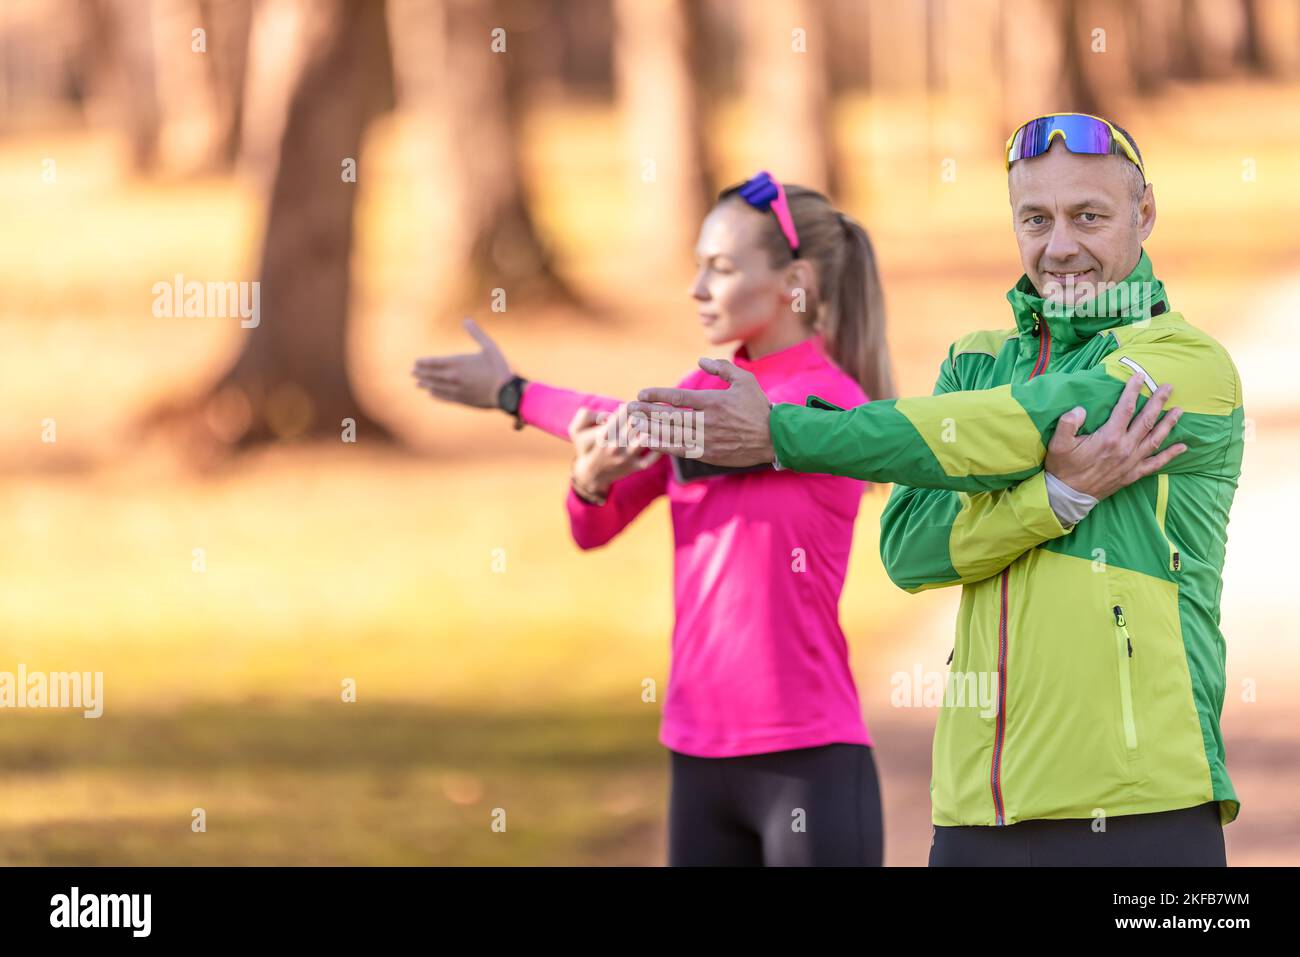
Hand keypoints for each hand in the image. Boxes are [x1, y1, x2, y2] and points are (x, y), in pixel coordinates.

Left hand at [411, 317, 513, 408]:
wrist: (506, 391)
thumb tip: (467, 319)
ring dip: (426, 384)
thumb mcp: (489, 346)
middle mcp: (453, 376)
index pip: (434, 362)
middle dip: (421, 373)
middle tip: (412, 372)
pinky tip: (431, 394)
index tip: (416, 362)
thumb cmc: (499, 367)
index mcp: (458, 362)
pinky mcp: (462, 400)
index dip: (424, 363)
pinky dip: (436, 395)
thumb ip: (476, 333)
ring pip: (436, 387)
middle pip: (432, 375)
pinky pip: (444, 397)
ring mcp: (456, 389)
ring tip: (418, 384)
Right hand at [569, 406, 661, 496]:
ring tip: (664, 418)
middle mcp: (615, 447)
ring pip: (644, 441)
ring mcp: (626, 458)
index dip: (632, 405)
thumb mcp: (577, 429)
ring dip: (654, 428)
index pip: (620, 415)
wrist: (591, 474)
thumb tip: (606, 414)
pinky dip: (661, 448)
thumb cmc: (585, 446)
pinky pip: (651, 458)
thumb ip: (586, 415)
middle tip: (657, 404)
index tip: (640, 399)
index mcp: (602, 435)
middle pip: (635, 425)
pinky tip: (667, 438)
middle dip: (646, 413)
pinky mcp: (635, 467)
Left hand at [624, 358, 774, 466]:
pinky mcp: (708, 454)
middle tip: (629, 409)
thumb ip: (722, 368)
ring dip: (650, 429)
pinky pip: (681, 450)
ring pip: (671, 435)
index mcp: (713, 402)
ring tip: (633, 424)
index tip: (641, 394)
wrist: (774, 439)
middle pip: (669, 417)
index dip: (657, 396)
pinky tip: (649, 441)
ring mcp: (706, 440)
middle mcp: (707, 422)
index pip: (678, 398)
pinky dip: (663, 445)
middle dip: (646, 412)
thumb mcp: (745, 380)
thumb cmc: (758, 407)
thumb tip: (701, 360)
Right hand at [1045, 373, 1186, 499]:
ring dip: (1169, 424)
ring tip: (1178, 410)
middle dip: (1158, 402)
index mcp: (1108, 437)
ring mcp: (1131, 462)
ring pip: (1155, 439)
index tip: (1140, 377)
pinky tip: (1182, 447)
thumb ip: (1068, 423)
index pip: (1125, 408)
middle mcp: (1125, 448)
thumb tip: (1080, 409)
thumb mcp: (1058, 443)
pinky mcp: (1133, 474)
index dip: (1133, 391)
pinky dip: (1170, 455)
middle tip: (1168, 387)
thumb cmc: (1062, 467)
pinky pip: (1156, 463)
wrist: (1067, 495)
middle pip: (1146, 420)